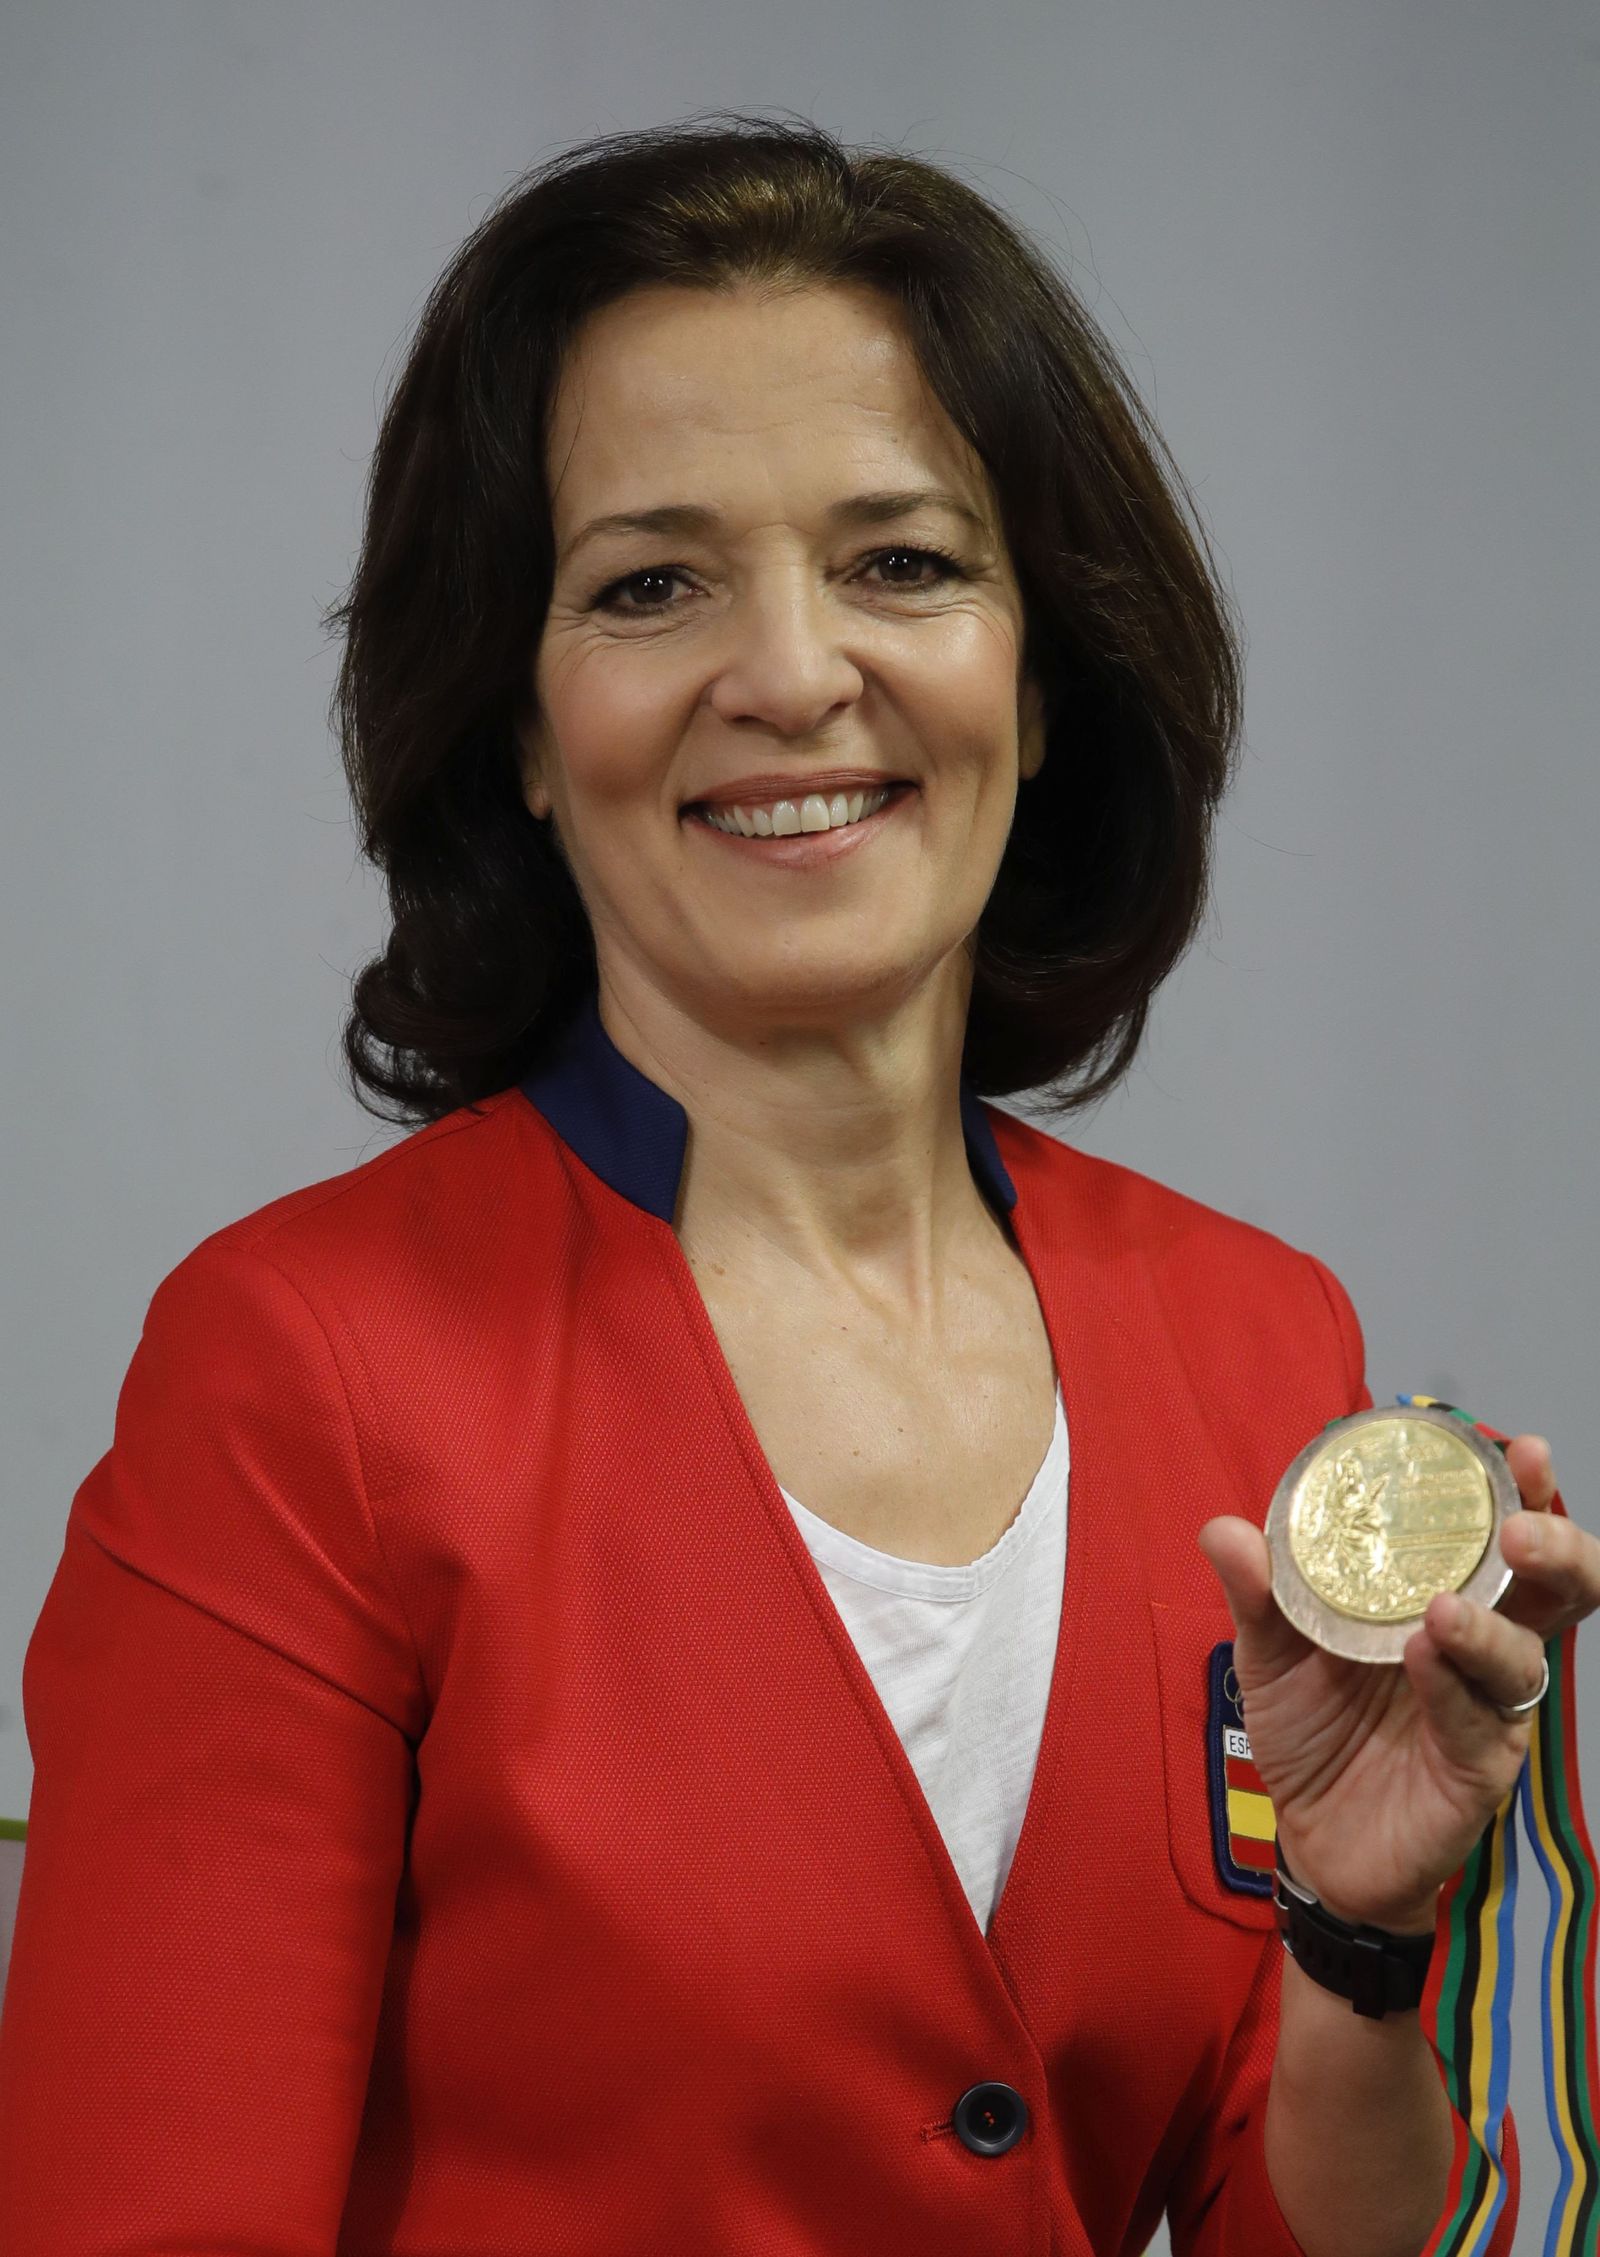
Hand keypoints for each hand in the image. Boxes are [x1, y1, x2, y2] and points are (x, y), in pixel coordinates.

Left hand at [1197, 1435, 1596, 1931]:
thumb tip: (1224, 1528)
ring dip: (1491, 1625)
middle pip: (1557, 1590)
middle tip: (1520, 1526)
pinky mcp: (1478, 1770)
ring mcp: (1489, 1709)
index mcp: (1447, 1597)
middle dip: (1556, 1547)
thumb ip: (1255, 1590)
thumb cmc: (1311, 1727)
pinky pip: (1478, 1724)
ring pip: (1526, 1657)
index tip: (1516, 1448)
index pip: (1503, 1535)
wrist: (1309, 1837)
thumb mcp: (1271, 1649)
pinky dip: (1451, 1687)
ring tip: (1445, 1607)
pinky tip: (1424, 1658)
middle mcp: (1484, 1645)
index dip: (1522, 1491)